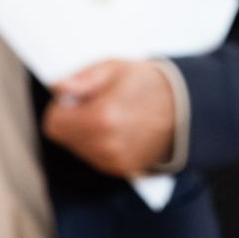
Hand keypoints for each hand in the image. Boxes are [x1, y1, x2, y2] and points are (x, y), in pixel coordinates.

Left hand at [42, 60, 175, 178]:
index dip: (62, 107)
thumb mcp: (113, 68)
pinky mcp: (122, 169)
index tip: (78, 97)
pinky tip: (118, 129)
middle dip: (73, 120)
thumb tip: (58, 87)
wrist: (184, 106)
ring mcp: (114, 160)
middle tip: (97, 104)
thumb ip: (82, 79)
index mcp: (101, 117)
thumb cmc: (147, 83)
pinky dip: (100, 145)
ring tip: (111, 116)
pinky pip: (96, 158)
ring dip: (86, 133)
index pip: (54, 123)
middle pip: (65, 138)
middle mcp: (106, 145)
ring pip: (79, 149)